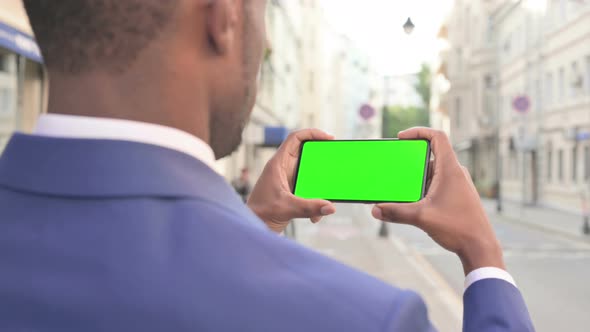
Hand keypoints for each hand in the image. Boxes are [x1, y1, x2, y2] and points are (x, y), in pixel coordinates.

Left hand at [248, 129, 336, 232]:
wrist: (254, 227)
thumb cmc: (261, 213)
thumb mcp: (287, 208)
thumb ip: (309, 207)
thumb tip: (331, 207)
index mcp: (278, 164)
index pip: (295, 138)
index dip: (312, 133)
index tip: (329, 138)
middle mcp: (283, 169)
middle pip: (306, 153)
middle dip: (321, 159)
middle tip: (336, 160)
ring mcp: (288, 180)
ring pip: (310, 174)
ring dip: (320, 186)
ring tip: (328, 195)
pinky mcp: (292, 192)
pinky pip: (309, 190)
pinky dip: (315, 202)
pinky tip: (315, 217)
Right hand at [371, 127, 503, 274]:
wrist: (480, 247)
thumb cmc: (458, 228)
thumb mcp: (421, 218)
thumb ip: (396, 212)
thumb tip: (375, 210)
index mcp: (450, 169)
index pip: (437, 136)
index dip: (419, 131)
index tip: (402, 137)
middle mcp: (456, 173)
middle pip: (431, 155)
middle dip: (411, 161)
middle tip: (395, 168)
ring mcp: (458, 184)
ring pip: (433, 172)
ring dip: (417, 177)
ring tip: (402, 188)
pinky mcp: (457, 195)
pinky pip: (438, 183)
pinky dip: (424, 187)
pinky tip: (414, 201)